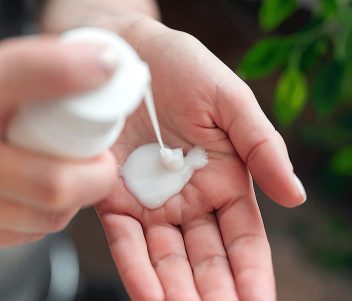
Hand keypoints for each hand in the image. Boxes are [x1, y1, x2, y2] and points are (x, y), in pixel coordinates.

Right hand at [0, 36, 117, 249]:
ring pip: (48, 214)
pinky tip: (44, 195)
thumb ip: (10, 79)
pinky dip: (51, 213)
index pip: (7, 80)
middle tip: (102, 158)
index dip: (64, 72)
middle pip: (51, 180)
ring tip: (76, 174)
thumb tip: (75, 68)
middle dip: (97, 173)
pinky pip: (30, 233)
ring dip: (78, 195)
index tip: (102, 67)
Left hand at [95, 20, 305, 300]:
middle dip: (213, 294)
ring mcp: (151, 203)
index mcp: (224, 182)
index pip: (242, 241)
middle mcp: (189, 201)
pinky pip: (125, 240)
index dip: (251, 275)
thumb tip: (295, 196)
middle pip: (205, 260)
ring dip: (174, 292)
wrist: (127, 57)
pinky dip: (136, 269)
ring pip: (166, 260)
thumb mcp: (231, 102)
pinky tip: (148, 296)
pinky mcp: (114, 197)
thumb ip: (262, 147)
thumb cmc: (184, 69)